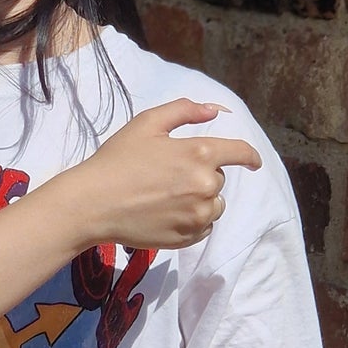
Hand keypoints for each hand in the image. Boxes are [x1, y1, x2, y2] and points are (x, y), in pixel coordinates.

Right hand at [57, 99, 261, 250]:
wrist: (94, 203)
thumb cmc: (118, 159)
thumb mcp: (147, 124)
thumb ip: (185, 111)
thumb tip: (215, 110)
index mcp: (200, 153)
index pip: (240, 153)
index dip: (249, 156)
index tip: (253, 162)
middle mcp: (206, 186)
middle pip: (219, 180)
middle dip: (203, 176)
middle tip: (170, 176)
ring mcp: (198, 215)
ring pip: (214, 206)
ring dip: (201, 201)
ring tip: (169, 198)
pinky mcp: (188, 237)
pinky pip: (204, 228)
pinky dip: (193, 221)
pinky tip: (167, 215)